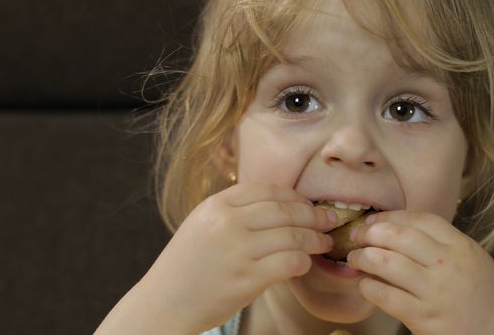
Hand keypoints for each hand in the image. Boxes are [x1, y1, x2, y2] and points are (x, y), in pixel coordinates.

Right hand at [134, 183, 336, 332]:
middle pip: (285, 210)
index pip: (268, 190)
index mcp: (216, 205)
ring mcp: (238, 250)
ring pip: (293, 235)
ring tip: (325, 243)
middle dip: (313, 215)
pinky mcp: (247, 278)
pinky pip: (290, 262)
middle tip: (330, 221)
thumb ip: (234, 212)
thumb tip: (279, 205)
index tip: (309, 205)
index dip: (295, 196)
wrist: (163, 303)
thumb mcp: (203, 225)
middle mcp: (227, 222)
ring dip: (315, 239)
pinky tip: (306, 263)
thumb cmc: (186, 266)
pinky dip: (304, 261)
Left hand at [347, 211, 493, 334]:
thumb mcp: (472, 258)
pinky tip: (365, 284)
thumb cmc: (484, 297)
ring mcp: (434, 291)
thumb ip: (443, 242)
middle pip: (398, 236)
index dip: (390, 216)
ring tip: (355, 259)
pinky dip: (368, 286)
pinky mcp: (423, 317)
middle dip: (370, 234)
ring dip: (363, 258)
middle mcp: (447, 264)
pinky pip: (384, 295)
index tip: (373, 220)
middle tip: (357, 237)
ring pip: (385, 263)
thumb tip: (400, 228)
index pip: (419, 219)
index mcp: (461, 246)